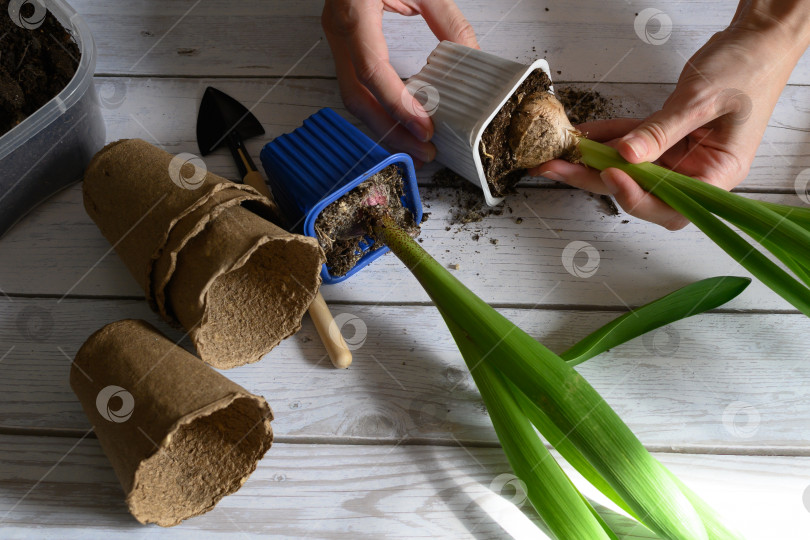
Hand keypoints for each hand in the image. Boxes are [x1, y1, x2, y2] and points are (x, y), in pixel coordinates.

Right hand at [322, 0, 477, 165]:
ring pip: (352, 97)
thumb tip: (472, 57)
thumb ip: (448, 19)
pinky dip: (379, 109)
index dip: (398, 105)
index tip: (426, 127)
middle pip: (357, 97)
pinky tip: (401, 123)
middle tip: (424, 151)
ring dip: (384, 127)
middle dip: (391, 131)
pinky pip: (355, 86)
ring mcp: (336, 38)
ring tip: (416, 145)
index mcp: (353, 11)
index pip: (372, 71)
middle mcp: (338, 29)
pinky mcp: (343, 44)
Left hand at [532, 7, 809, 229]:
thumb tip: (625, 156)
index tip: (610, 175)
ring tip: (557, 155)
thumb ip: (661, 131)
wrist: (757, 38)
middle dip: (596, 180)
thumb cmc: (748, 67)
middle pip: (641, 189)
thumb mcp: (701, 101)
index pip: (672, 204)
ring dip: (592, 160)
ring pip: (629, 167)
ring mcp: (679, 155)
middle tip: (559, 169)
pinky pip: (630, 142)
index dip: (637, 197)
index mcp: (718, 174)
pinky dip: (606, 136)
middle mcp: (697, 171)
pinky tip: (581, 134)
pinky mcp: (666, 136)